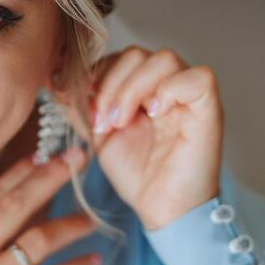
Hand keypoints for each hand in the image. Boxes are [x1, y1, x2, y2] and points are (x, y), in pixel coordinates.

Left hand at [77, 45, 224, 230]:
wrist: (163, 210)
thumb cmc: (137, 175)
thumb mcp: (99, 135)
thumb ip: (82, 107)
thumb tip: (55, 82)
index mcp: (142, 88)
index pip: (117, 58)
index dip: (95, 76)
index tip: (81, 107)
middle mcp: (167, 85)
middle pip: (137, 54)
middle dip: (110, 85)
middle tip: (103, 121)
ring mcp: (189, 95)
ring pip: (163, 60)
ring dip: (132, 89)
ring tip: (121, 122)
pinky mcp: (209, 108)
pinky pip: (198, 77)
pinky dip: (171, 90)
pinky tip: (155, 114)